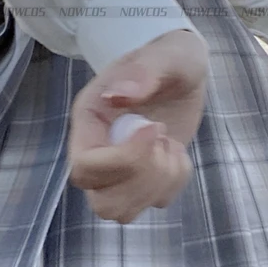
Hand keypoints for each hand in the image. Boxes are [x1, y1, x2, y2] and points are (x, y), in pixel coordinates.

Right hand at [68, 29, 208, 224]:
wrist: (182, 68)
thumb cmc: (169, 56)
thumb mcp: (164, 56)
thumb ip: (143, 72)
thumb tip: (120, 94)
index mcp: (89, 120)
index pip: (85, 166)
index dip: (123, 160)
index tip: (156, 128)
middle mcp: (97, 149)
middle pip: (101, 201)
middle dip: (142, 180)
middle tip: (164, 141)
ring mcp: (119, 169)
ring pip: (122, 210)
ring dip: (158, 185)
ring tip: (171, 148)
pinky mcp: (144, 179)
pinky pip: (155, 203)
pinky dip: (174, 183)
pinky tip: (178, 153)